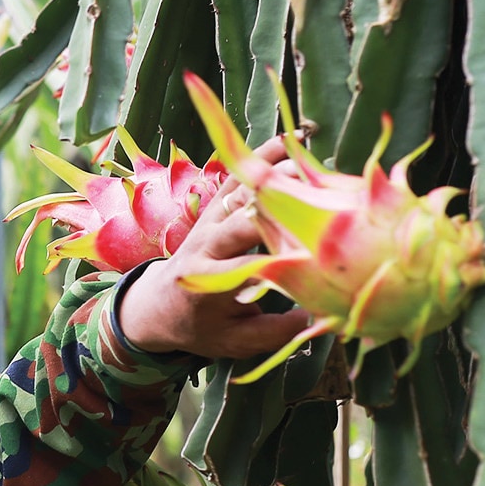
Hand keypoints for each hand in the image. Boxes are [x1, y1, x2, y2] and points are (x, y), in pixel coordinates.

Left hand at [115, 133, 311, 359]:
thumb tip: (319, 314)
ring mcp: (209, 221)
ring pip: (241, 191)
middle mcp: (206, 245)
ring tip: (316, 167)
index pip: (248, 263)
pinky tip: (292, 142)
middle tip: (325, 201)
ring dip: (277, 178)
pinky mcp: (214, 207)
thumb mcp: (234, 343)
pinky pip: (237, 175)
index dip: (282, 256)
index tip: (318, 253)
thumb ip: (275, 332)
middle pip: (243, 219)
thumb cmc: (201, 327)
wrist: (159, 305)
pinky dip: (263, 157)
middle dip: (282, 210)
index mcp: (208, 282)